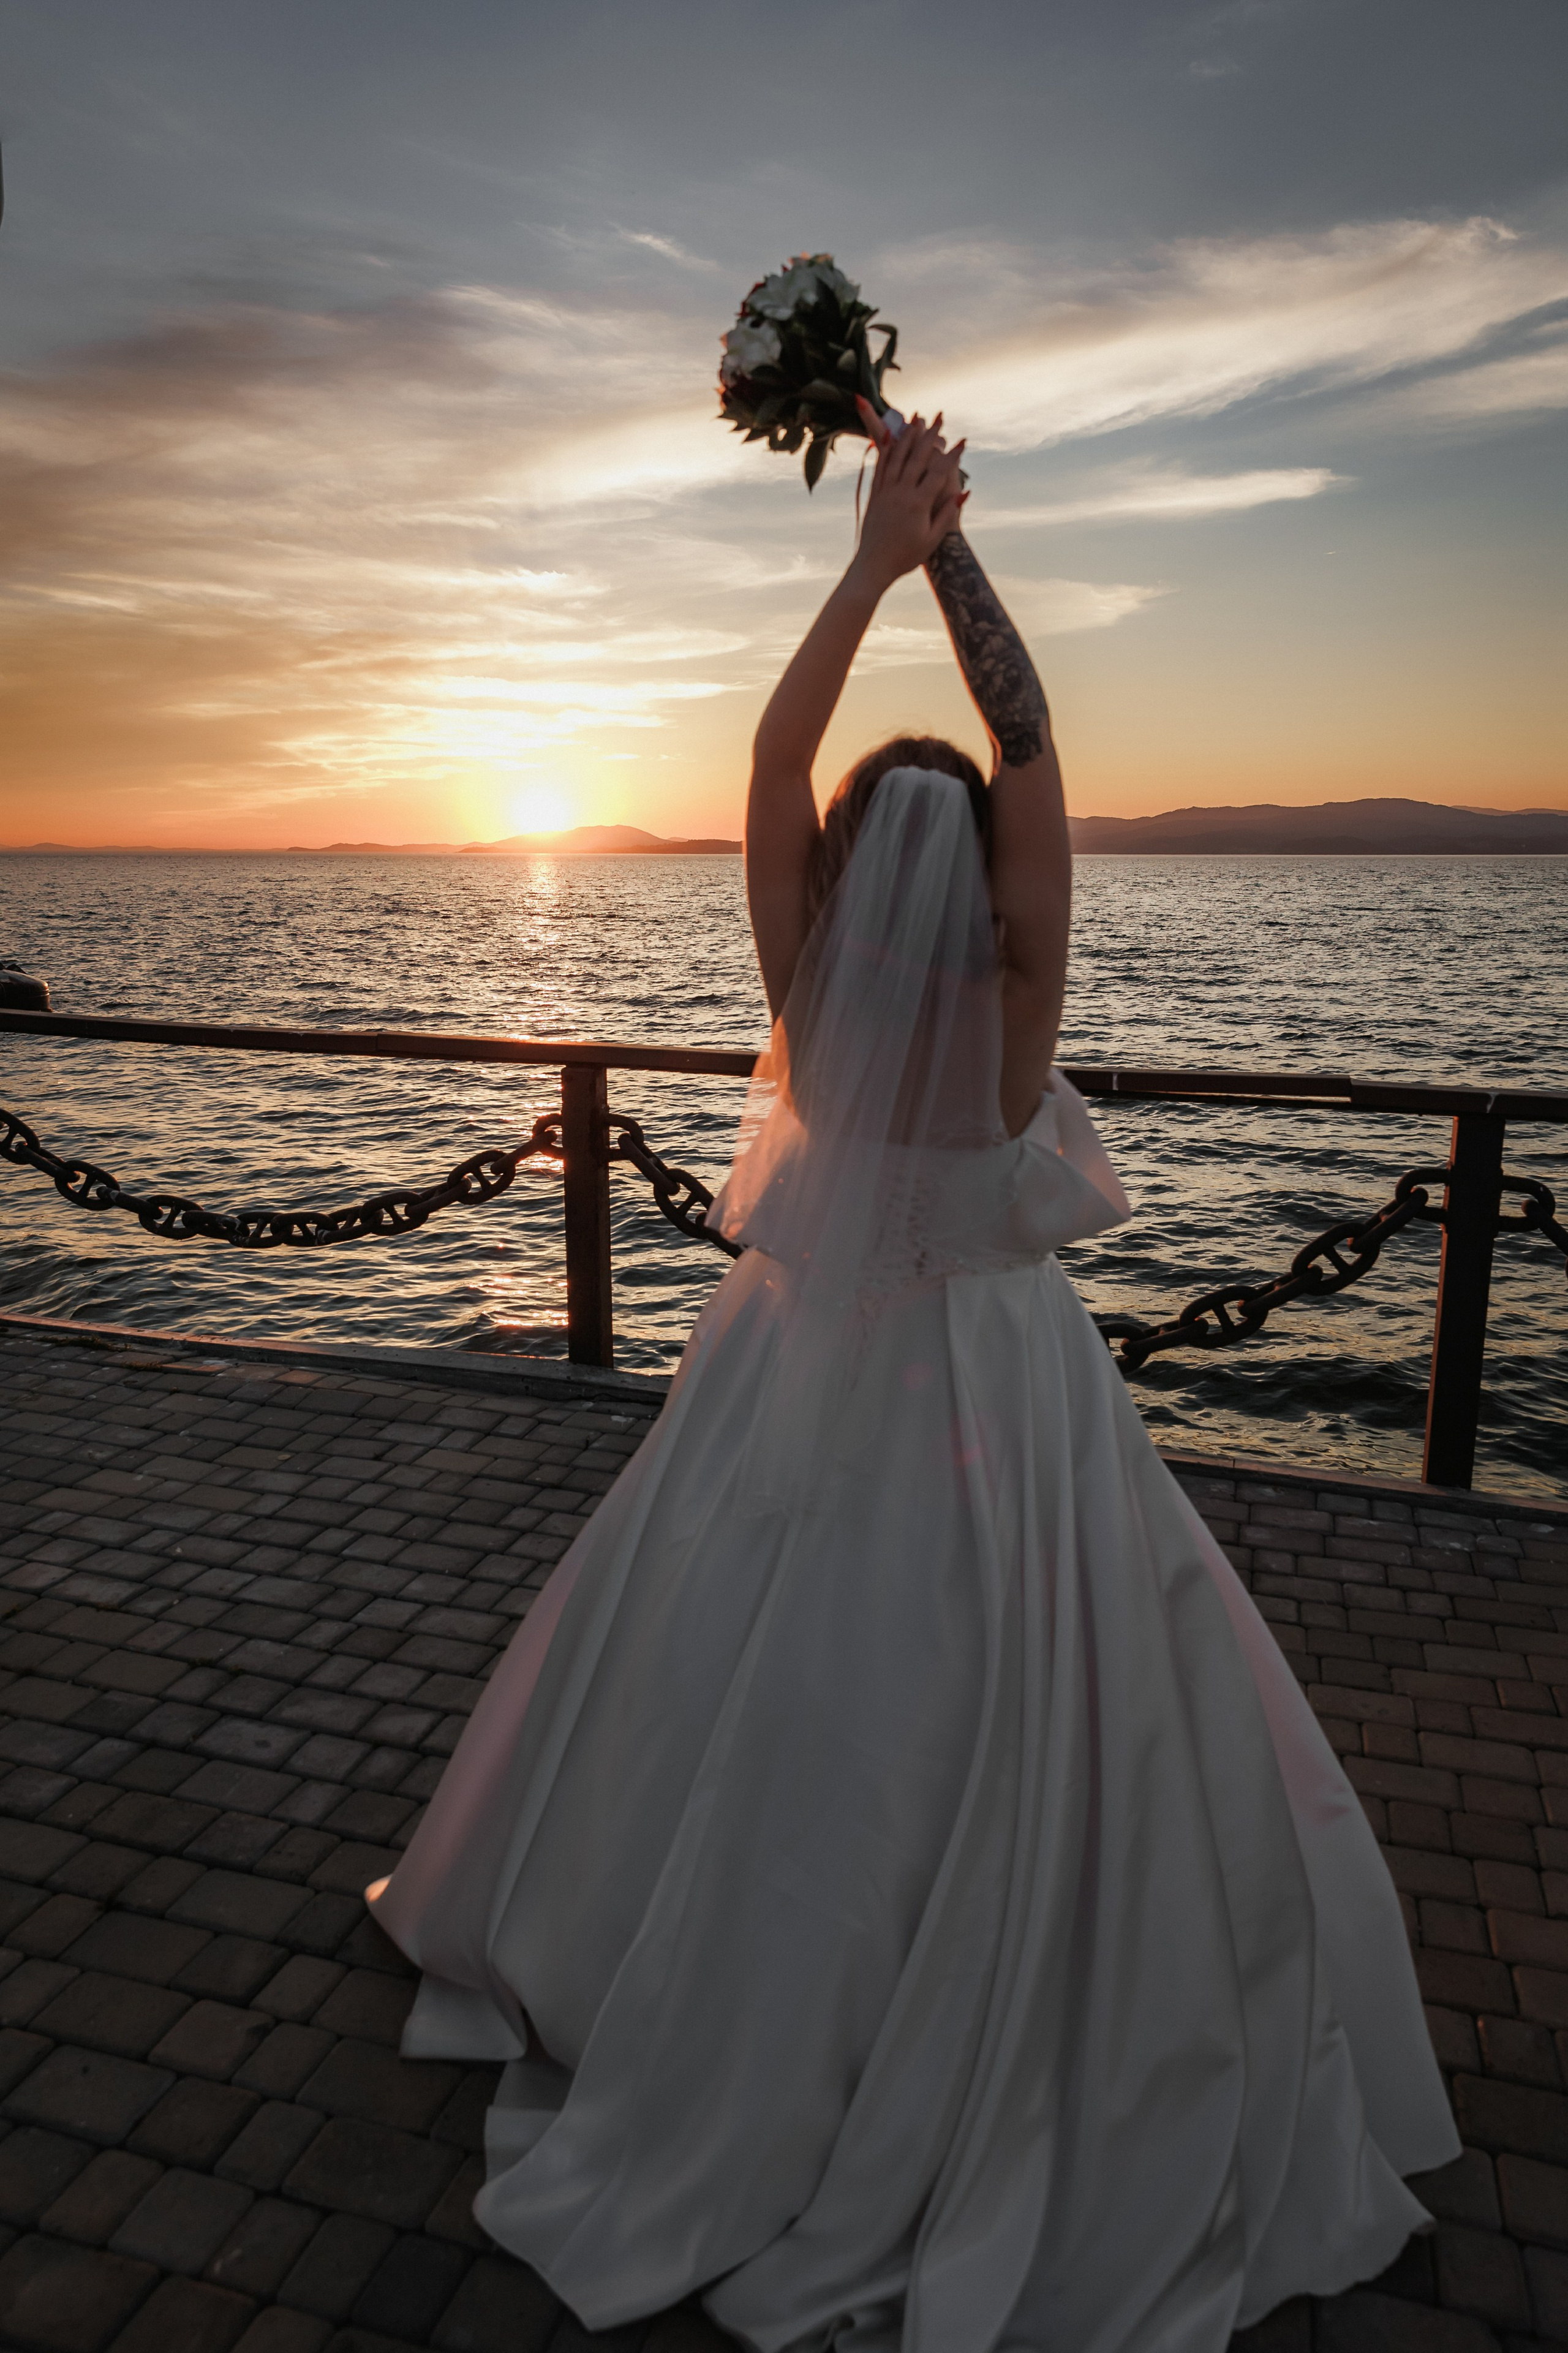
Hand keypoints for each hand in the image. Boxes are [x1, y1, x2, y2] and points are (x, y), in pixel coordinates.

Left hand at [851, 400, 966, 589]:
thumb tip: (963, 492)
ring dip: (908, 435)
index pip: (939, 472)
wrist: (873, 566)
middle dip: (930, 434)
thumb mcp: (932, 540)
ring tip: (916, 418)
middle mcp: (901, 493)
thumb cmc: (906, 557)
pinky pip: (881, 467)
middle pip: (918, 456)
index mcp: (918, 504)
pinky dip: (886, 450)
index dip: (952, 455)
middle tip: (940, 416)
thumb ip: (947, 515)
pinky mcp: (875, 495)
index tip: (963, 441)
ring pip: (898, 456)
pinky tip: (889, 436)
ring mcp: (886, 492)